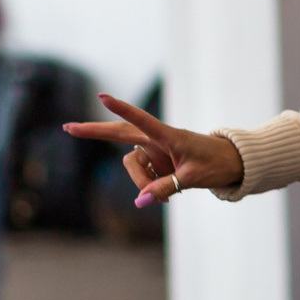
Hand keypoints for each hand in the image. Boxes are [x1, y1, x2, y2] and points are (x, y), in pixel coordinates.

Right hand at [63, 94, 244, 208]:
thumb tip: (139, 202)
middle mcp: (157, 140)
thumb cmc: (216, 164)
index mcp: (169, 135)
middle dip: (95, 132)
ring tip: (165, 199)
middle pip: (120, 134)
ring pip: (132, 165)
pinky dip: (148, 188)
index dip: (122, 110)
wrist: (231, 163)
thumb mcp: (192, 179)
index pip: (142, 120)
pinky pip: (142, 176)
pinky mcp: (156, 161)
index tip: (102, 97)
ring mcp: (155, 150)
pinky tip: (166, 197)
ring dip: (141, 183)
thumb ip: (165, 188)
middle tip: (68, 128)